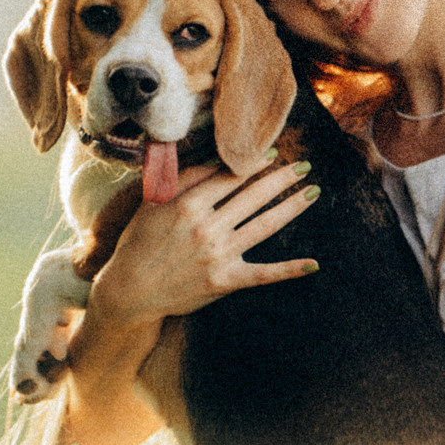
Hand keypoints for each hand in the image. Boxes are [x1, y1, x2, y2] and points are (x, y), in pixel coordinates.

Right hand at [87, 157, 320, 329]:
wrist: (130, 291)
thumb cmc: (139, 243)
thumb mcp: (152, 204)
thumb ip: (183, 178)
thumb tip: (214, 158)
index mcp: (188, 205)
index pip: (229, 177)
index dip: (254, 163)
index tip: (273, 153)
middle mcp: (207, 228)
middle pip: (253, 196)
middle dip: (281, 178)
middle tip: (303, 164)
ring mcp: (218, 256)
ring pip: (264, 226)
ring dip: (292, 207)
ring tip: (313, 191)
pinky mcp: (225, 281)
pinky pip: (263, 274)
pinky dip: (289, 270)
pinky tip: (313, 263)